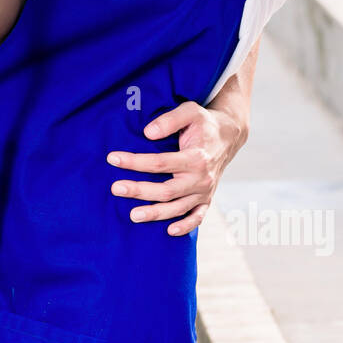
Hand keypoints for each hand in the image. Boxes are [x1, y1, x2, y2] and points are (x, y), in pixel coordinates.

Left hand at [106, 102, 243, 236]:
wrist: (228, 136)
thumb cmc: (204, 123)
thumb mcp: (190, 112)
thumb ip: (169, 120)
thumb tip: (147, 132)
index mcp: (196, 157)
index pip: (160, 163)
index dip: (135, 162)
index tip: (113, 159)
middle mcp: (201, 178)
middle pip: (166, 190)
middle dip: (139, 190)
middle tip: (115, 188)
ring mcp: (204, 191)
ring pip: (178, 208)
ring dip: (155, 213)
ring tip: (132, 215)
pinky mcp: (206, 199)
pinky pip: (198, 217)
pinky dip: (186, 226)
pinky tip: (169, 231)